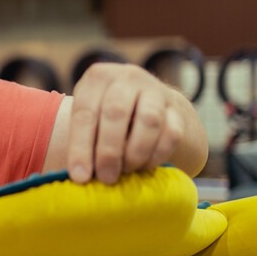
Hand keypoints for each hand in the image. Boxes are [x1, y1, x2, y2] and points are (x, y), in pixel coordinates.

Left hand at [65, 62, 190, 184]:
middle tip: (105, 178)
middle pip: (116, 112)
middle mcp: (127, 78)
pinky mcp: (177, 109)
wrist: (151, 106)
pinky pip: (172, 134)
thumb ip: (81, 141)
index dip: (80, 146)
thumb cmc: (108, 119)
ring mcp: (156, 90)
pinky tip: (145, 166)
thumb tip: (79, 176)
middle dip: (109, 151)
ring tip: (126, 171)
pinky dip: (157, 155)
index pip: (85, 111)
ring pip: (149, 121)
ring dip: (135, 153)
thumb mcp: (90, 118)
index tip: (80, 176)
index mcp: (98, 77)